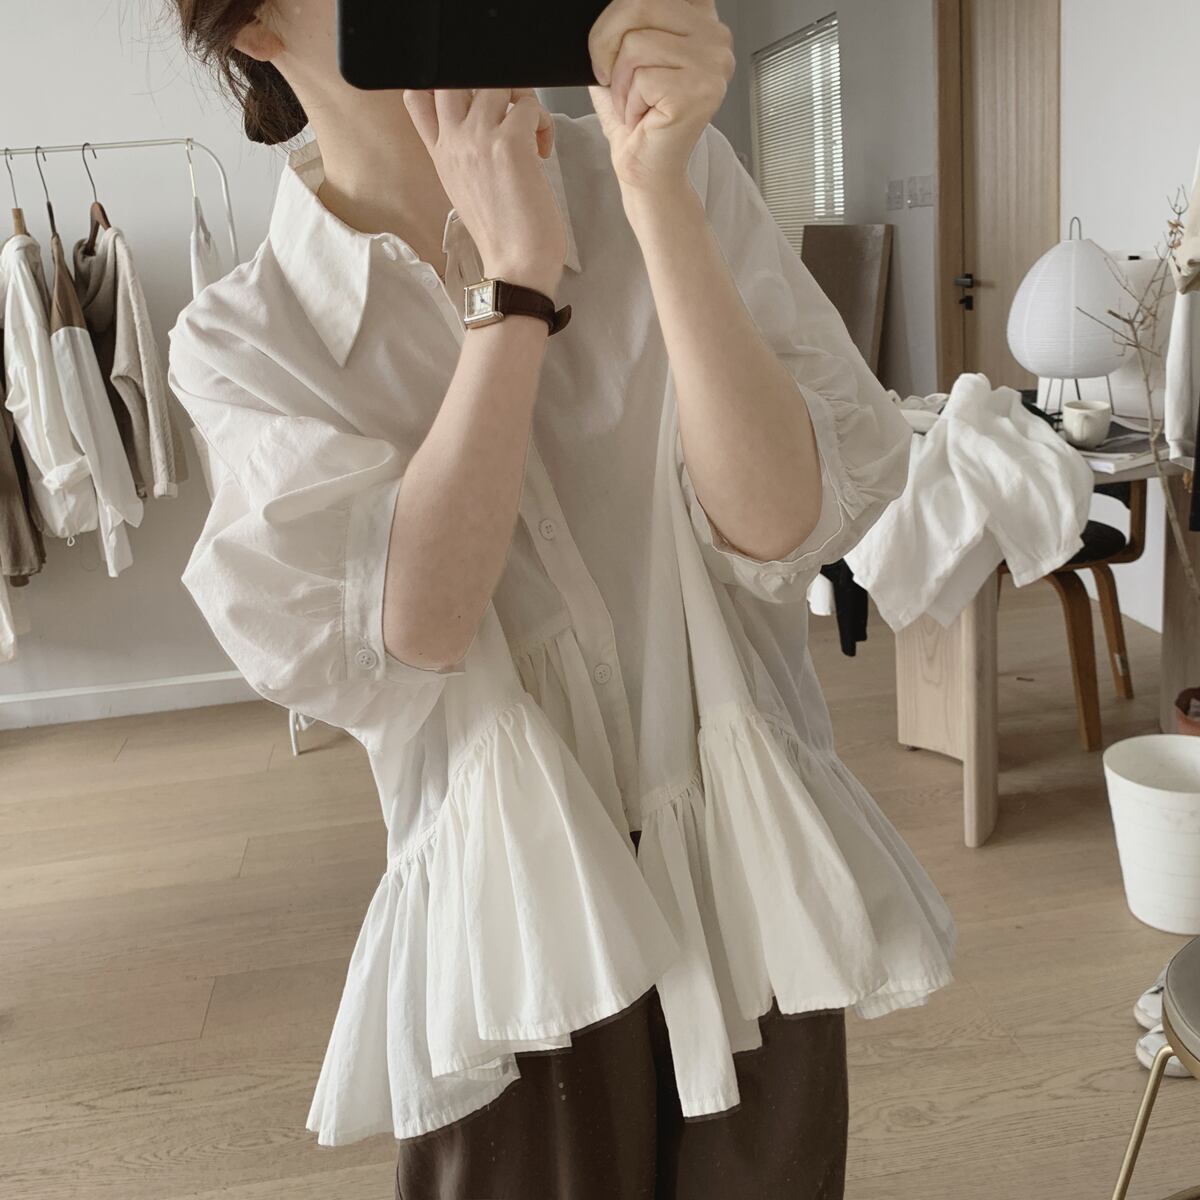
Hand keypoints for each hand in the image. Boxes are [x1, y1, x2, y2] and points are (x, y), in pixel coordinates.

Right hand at [403, 87, 566, 293]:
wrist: (515, 266)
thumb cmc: (501, 234)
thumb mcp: (466, 189)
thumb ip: (463, 153)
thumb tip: (484, 126)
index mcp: (440, 152)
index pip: (417, 96)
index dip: (445, 85)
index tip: (475, 105)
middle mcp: (453, 141)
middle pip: (454, 75)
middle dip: (488, 82)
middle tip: (510, 111)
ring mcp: (478, 139)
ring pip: (498, 83)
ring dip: (522, 100)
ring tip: (530, 133)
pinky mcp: (509, 143)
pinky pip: (529, 106)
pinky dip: (543, 123)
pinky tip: (542, 151)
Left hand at [587, 0, 734, 196]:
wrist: (647, 171)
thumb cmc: (639, 120)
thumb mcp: (625, 59)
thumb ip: (624, 25)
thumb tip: (605, 10)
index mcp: (701, 21)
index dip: (621, 13)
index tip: (615, 42)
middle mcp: (716, 38)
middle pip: (640, 5)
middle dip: (605, 42)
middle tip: (607, 76)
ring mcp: (713, 65)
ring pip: (635, 44)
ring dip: (620, 82)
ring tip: (634, 103)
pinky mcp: (699, 91)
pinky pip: (641, 78)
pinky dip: (629, 102)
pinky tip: (644, 117)